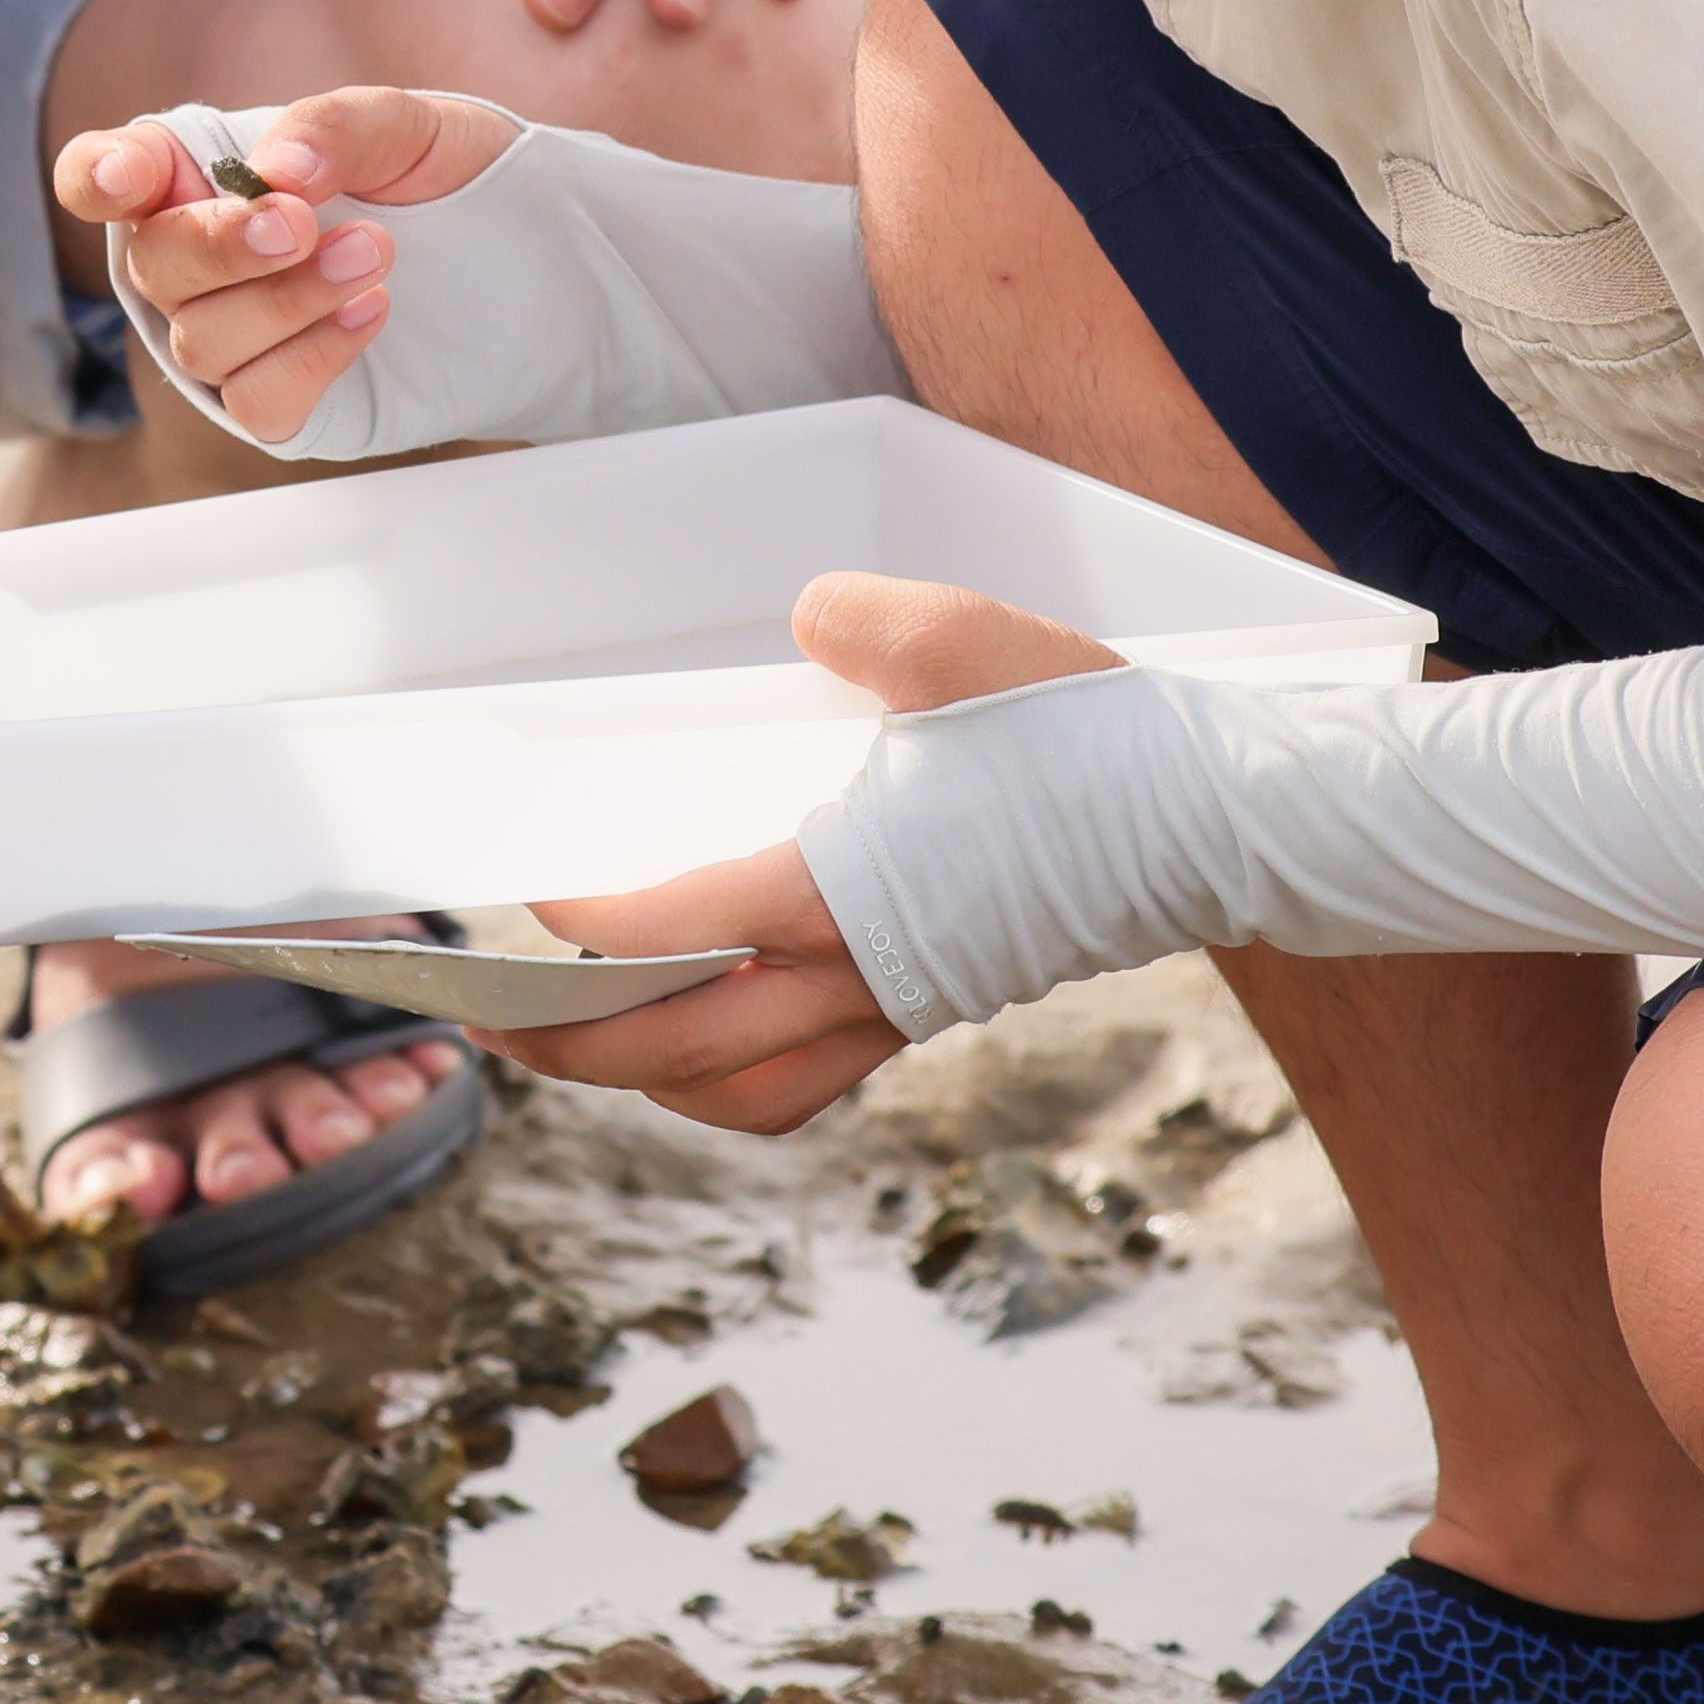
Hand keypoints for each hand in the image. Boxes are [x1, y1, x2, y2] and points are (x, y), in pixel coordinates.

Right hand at [52, 81, 511, 450]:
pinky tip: (370, 313)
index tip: (131, 177)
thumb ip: (335, 127)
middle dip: (223, 244)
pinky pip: (257, 398)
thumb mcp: (407, 125)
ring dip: (288, 298)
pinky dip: (312, 355)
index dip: (99, 174)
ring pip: (202, 339)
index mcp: (204, 176)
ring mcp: (233, 335)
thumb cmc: (449, 179)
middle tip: (304, 222)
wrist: (532, 258)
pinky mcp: (280, 401)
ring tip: (374, 256)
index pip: (107, 173)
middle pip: (152, 264)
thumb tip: (280, 169)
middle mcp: (202, 259)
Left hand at [498, 572, 1126, 1133]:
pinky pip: (808, 1083)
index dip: (582, 931)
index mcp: (843, 893)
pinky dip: (738, 1083)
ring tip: (589, 1048)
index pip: (671, 930)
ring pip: (743, 1089)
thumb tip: (811, 614)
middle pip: (677, 1045)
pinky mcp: (932, 1008)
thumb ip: (866, 622)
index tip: (523, 909)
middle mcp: (858, 975)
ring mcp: (897, 1006)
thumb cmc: (1089, 737)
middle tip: (492, 1022)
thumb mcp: (967, 642)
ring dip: (650, 1080)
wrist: (1211, 821)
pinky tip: (714, 1043)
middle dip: (571, 1044)